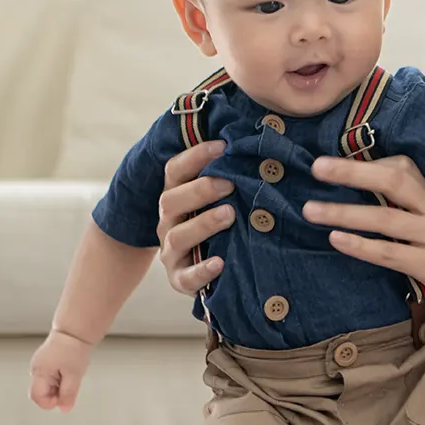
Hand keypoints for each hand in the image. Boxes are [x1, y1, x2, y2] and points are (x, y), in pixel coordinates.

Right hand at [29, 330, 93, 412]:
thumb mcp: (74, 376)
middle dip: (55, 395)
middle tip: (70, 385)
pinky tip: (68, 371)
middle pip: (41, 392)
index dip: (51, 402)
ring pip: (46, 385)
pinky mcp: (45, 361)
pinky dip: (58, 379)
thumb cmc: (73, 349)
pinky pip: (49, 377)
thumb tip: (64, 409)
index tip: (65, 398)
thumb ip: (68, 394)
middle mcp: (36, 368)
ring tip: (70, 375)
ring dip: (58, 386)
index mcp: (40, 372)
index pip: (37, 397)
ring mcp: (39, 364)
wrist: (74, 330)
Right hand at [154, 139, 234, 295]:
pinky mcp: (179, 279)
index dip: (195, 156)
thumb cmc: (218, 227)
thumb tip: (256, 149)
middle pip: (170, 201)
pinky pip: (186, 277)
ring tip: (229, 215)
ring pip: (177, 236)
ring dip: (203, 224)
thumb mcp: (218, 202)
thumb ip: (228, 179)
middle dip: (199, 190)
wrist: (200, 272)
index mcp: (175, 197)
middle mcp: (168, 222)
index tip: (222, 145)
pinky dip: (202, 270)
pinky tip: (220, 263)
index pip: (174, 171)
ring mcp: (171, 252)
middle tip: (228, 183)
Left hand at [304, 155, 424, 331]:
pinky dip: (359, 246)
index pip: (406, 169)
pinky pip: (389, 254)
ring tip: (310, 209)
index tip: (338, 160)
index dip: (370, 162)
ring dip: (343, 211)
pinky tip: (335, 240)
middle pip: (393, 181)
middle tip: (317, 167)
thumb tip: (384, 203)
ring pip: (384, 218)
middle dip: (352, 172)